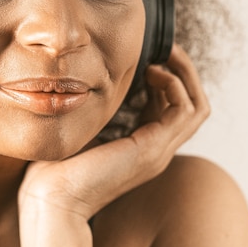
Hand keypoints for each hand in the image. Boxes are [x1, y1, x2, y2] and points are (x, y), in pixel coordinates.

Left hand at [18, 44, 209, 220]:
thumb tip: (93, 81)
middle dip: (182, 71)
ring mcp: (158, 151)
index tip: (149, 56)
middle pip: (192, 105)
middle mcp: (156, 150)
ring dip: (182, 74)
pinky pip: (184, 110)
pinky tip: (151, 72)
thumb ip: (97, 110)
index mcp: (142, 146)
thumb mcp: (83, 128)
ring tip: (162, 56)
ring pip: (196, 106)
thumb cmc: (56, 167)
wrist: (51, 198)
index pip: (170, 108)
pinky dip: (173, 84)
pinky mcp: (153, 149)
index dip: (166, 78)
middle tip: (166, 48)